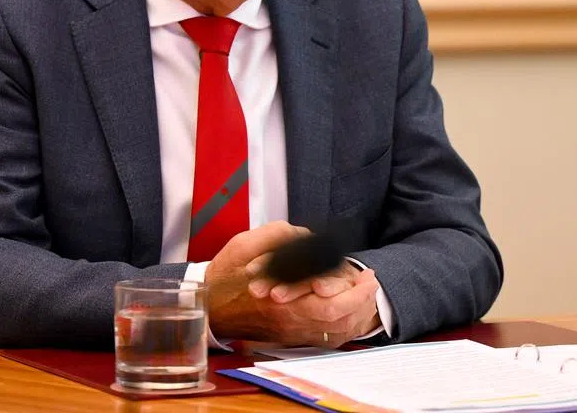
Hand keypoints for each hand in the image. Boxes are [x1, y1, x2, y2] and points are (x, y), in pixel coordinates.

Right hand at [206, 223, 380, 345]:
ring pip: (334, 332)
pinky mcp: (289, 336)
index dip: (354, 289)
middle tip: (371, 282)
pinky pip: (324, 339)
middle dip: (362, 301)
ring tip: (365, 294)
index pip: (330, 300)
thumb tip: (308, 236)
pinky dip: (343, 326)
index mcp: (280, 296)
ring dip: (356, 314)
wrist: (206, 305)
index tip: (366, 274)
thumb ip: (281, 236)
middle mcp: (288, 319)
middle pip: (337, 319)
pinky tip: (349, 310)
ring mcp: (289, 331)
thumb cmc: (225, 274)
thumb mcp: (248, 243)